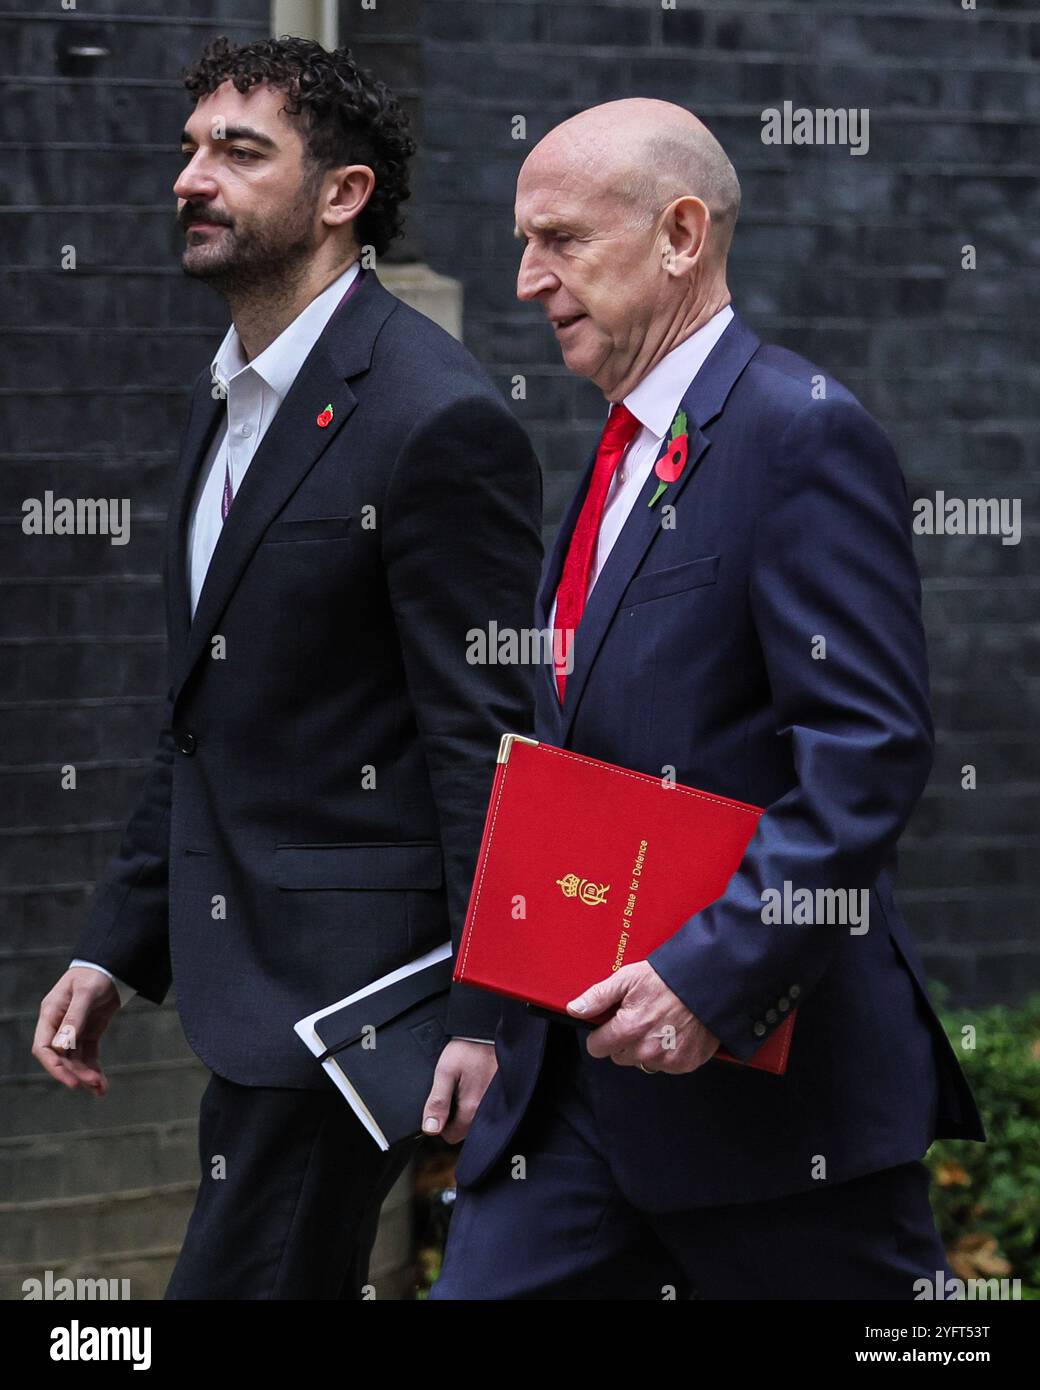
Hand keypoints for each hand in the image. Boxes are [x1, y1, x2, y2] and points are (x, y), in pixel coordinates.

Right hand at [31, 967, 121, 1094]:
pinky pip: (88, 1055)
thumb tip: (60, 1046)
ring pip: (75, 1060)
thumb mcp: (86, 993)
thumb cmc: (95, 974)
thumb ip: (74, 1018)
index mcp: (51, 1014)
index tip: (71, 1081)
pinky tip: (102, 1084)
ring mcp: (73, 1030)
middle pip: (60, 1058)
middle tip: (93, 1084)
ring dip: (86, 1075)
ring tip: (101, 1088)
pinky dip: (94, 1069)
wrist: (113, 967)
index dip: (54, 1067)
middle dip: (75, 1073)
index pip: (43, 1047)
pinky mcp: (88, 1033)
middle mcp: (58, 1025)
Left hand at [421, 1038, 497, 1143]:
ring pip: (475, 1120)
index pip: (451, 1135)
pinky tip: (475, 1084)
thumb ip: (437, 1102)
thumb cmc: (469, 1048)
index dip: (441, 1123)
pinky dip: (479, 1100)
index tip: (440, 1105)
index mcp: (471, 1108)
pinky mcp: (501, 1095)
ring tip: (465, 1085)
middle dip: (455, 1116)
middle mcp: (487, 1111)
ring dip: (467, 1108)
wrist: (489, 1032)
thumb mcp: (445, 1072)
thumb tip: (430, 1129)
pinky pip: (486, 1108)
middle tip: (453, 1091)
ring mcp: (496, 1103)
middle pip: (464, 1129)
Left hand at [567, 960, 719, 1074]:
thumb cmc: (667, 978)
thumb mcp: (628, 978)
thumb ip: (598, 996)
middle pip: (619, 1056)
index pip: (597, 1048)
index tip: (611, 1024)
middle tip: (640, 1018)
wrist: (707, 982)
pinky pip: (665, 1065)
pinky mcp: (685, 1063)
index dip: (601, 1034)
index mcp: (628, 1029)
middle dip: (624, 1040)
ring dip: (646, 1048)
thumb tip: (574, 1009)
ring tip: (659, 1024)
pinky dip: (667, 1052)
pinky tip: (674, 1032)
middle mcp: (646, 1050)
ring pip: (642, 1062)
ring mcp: (667, 1060)